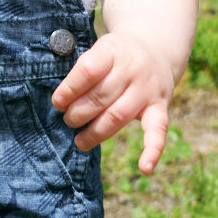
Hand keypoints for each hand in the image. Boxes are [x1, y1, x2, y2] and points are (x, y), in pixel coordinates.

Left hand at [51, 32, 174, 173]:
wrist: (155, 49)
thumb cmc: (116, 56)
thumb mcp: (100, 50)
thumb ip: (84, 71)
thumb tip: (61, 103)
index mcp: (112, 50)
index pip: (88, 70)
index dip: (70, 89)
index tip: (57, 102)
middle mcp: (132, 68)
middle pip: (101, 96)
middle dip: (79, 113)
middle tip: (67, 120)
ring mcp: (147, 89)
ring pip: (119, 115)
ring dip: (96, 132)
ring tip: (79, 140)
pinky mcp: (160, 107)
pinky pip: (158, 130)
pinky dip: (153, 150)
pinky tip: (144, 167)